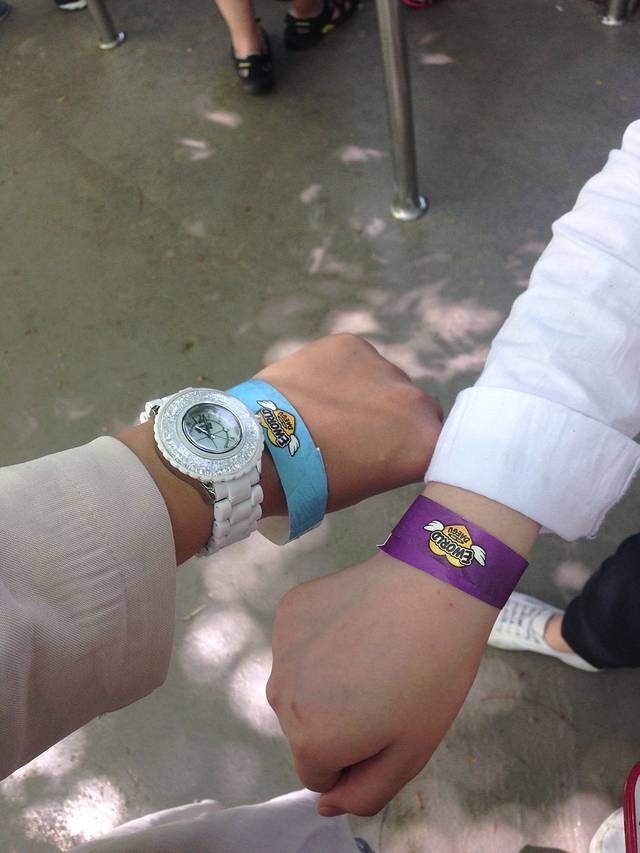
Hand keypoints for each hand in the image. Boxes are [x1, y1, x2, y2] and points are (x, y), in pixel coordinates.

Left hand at [255, 335, 442, 511]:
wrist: (265, 451)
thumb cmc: (316, 482)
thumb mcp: (371, 482)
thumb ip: (397, 456)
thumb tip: (391, 439)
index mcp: (426, 442)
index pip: (435, 439)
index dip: (411, 444)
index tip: (390, 451)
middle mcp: (416, 400)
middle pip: (412, 405)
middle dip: (392, 415)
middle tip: (356, 432)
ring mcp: (384, 367)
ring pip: (383, 379)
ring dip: (366, 390)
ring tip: (329, 409)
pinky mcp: (352, 345)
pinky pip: (355, 358)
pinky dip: (341, 370)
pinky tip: (316, 388)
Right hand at [267, 550, 496, 815]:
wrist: (434, 586)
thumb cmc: (431, 673)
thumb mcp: (411, 753)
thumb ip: (364, 793)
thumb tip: (326, 804)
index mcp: (310, 739)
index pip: (319, 773)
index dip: (356, 755)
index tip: (386, 722)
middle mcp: (280, 694)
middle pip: (304, 728)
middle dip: (336, 718)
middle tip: (383, 686)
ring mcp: (280, 646)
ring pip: (299, 684)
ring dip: (326, 679)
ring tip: (372, 651)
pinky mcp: (288, 609)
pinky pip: (298, 643)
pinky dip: (320, 640)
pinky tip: (356, 623)